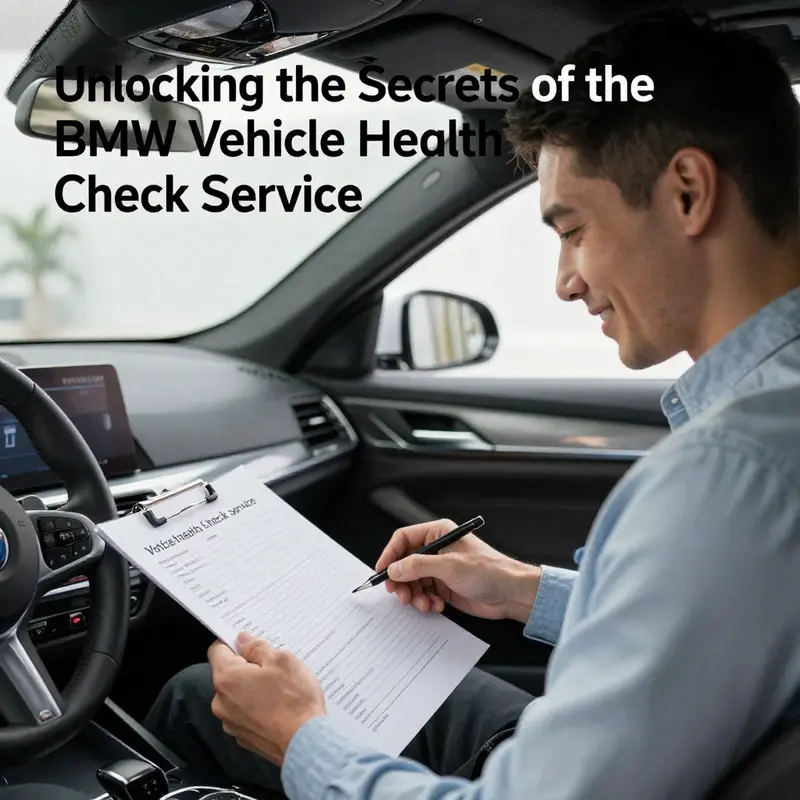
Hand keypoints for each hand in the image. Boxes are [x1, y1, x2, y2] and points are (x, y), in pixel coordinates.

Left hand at [208, 632, 325, 765]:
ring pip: (236, 695)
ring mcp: (231, 723)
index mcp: (227, 678)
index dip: (233, 642)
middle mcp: (221, 702)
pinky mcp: (243, 738)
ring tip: (279, 690)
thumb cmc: (294, 699)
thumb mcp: (282, 660)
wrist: (305, 743)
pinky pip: (245, 714)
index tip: (250, 643)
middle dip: (247, 667)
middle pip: (227, 674)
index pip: (217, 650)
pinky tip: (277, 707)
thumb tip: (243, 640)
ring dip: (251, 688)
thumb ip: (257, 647)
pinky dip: (257, 707)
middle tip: (272, 667)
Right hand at [375, 518, 541, 622]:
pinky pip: (423, 593)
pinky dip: (424, 602)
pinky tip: (436, 606)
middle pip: (405, 562)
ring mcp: (439, 569)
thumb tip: (394, 569)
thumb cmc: (489, 571)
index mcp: (438, 533)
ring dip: (414, 595)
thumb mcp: (450, 566)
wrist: (511, 594)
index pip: (404, 538)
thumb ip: (418, 566)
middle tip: (400, 595)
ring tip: (424, 604)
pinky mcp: (443, 587)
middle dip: (401, 580)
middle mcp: (436, 550)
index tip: (382, 571)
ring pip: (412, 581)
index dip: (390, 554)